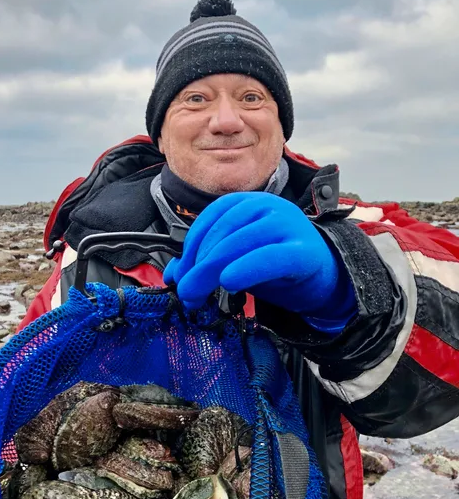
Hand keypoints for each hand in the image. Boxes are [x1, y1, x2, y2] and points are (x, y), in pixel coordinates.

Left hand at [164, 192, 355, 329]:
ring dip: (212, 271)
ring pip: (241, 243)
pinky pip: (269, 258)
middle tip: (186, 292)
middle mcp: (268, 207)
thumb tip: (174, 275)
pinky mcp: (303, 251)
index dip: (190, 247)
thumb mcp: (237, 261)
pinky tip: (230, 281)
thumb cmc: (277, 265)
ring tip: (198, 295)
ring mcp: (288, 226)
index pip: (212, 218)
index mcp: (249, 203)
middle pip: (223, 232)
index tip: (180, 275)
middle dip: (197, 265)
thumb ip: (206, 263)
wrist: (324, 276)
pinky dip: (246, 269)